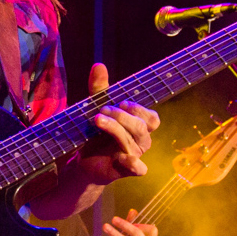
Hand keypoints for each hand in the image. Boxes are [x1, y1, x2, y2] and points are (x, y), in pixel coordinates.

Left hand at [74, 63, 160, 184]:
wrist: (84, 159)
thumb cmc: (96, 132)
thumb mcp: (96, 107)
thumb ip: (99, 89)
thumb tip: (98, 65)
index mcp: (140, 126)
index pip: (152, 118)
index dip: (139, 109)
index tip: (121, 102)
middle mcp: (141, 140)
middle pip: (141, 127)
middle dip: (121, 116)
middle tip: (102, 110)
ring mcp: (135, 155)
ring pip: (132, 141)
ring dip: (115, 128)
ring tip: (97, 120)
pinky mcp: (126, 170)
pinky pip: (139, 169)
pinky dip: (133, 164)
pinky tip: (121, 157)